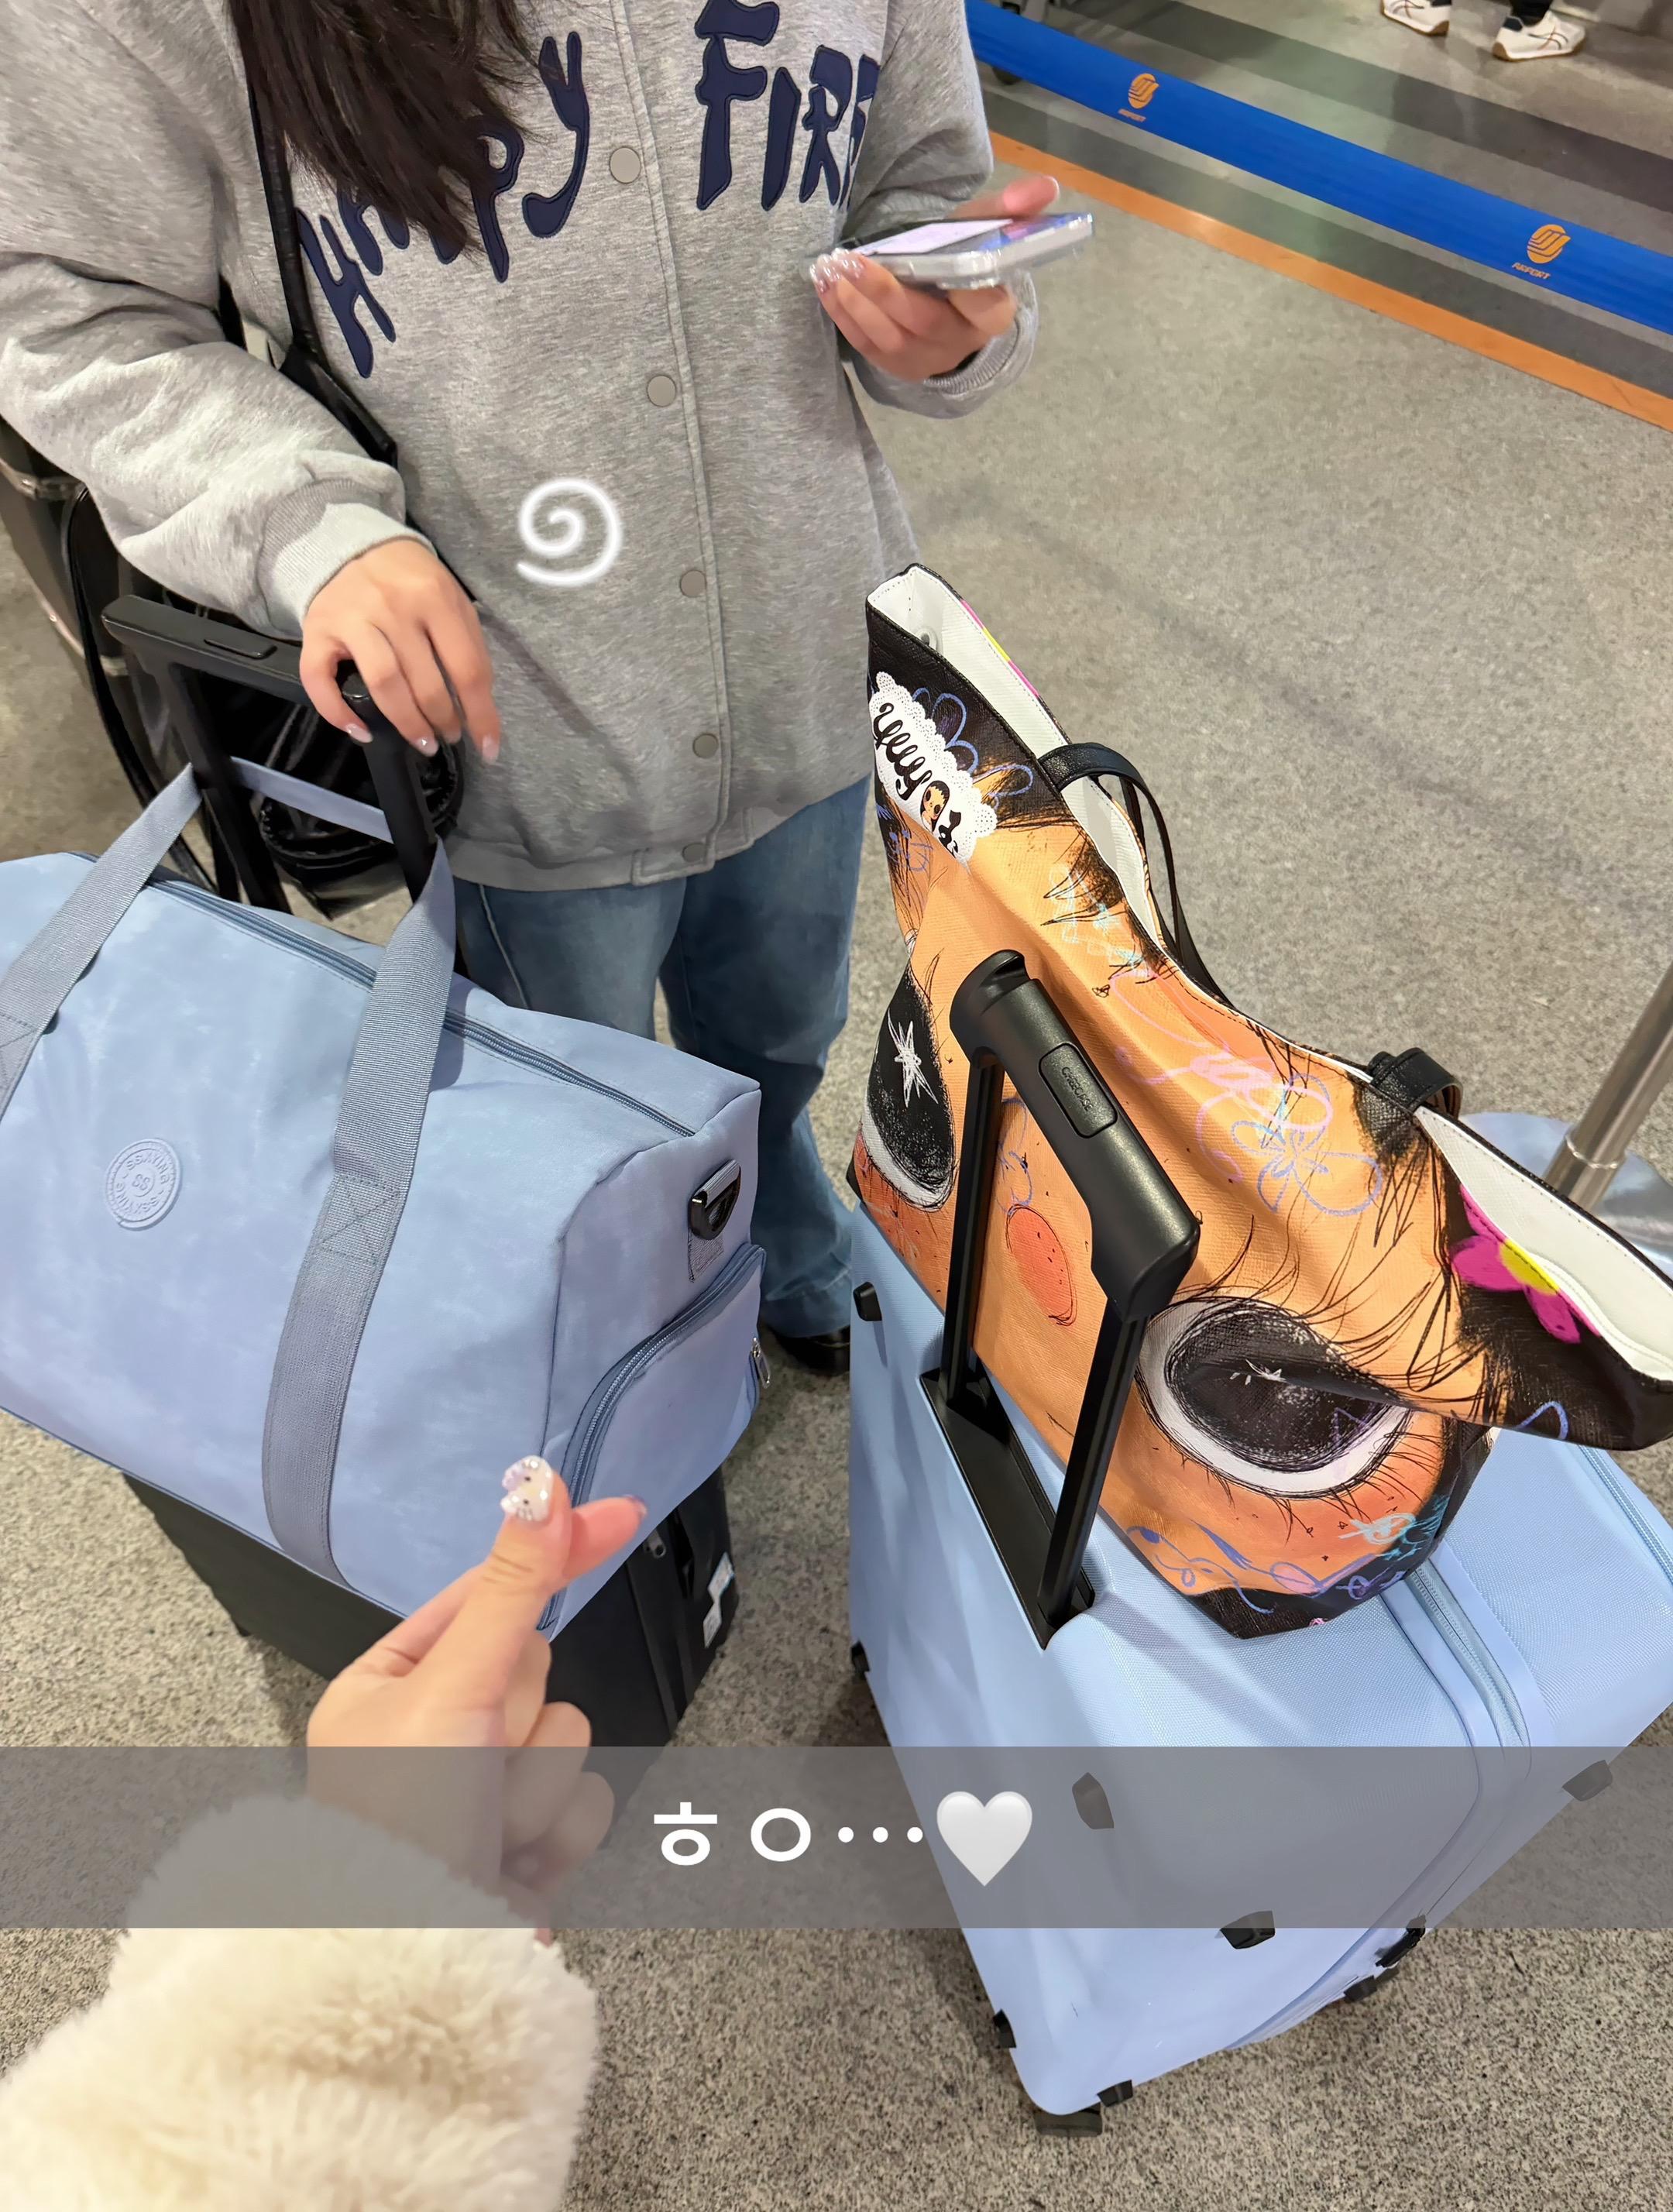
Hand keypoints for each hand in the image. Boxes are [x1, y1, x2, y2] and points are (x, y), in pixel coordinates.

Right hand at [301, 538, 501, 761]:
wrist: (350, 543)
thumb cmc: (410, 580)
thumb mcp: (451, 598)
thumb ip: (468, 644)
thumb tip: (479, 705)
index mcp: (435, 599)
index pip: (467, 670)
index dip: (481, 715)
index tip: (488, 747)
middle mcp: (393, 608)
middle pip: (425, 684)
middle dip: (443, 722)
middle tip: (449, 736)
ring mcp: (352, 619)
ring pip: (383, 685)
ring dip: (407, 724)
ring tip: (423, 741)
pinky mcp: (317, 631)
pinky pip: (321, 680)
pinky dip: (338, 714)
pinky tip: (361, 732)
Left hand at [307, 1459, 644, 1913]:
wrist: (416, 1970)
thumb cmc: (404, 1823)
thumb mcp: (454, 1688)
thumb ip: (512, 1587)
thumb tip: (541, 1485)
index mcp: (390, 1686)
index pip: (488, 1595)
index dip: (555, 1552)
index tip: (622, 1511)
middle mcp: (435, 1734)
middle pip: (537, 1671)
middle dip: (521, 1717)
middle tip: (476, 1761)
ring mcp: (485, 1793)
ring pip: (570, 1736)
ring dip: (538, 1785)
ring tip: (488, 1829)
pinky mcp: (527, 1844)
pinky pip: (585, 1802)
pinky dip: (556, 1835)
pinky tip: (515, 1866)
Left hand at [814, 173, 1058, 382]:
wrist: (948, 307)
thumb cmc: (967, 262)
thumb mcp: (987, 233)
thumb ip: (1012, 210)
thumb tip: (1048, 185)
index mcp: (992, 311)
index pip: (985, 305)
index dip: (962, 289)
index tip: (937, 263)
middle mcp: (961, 342)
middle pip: (924, 323)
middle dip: (885, 293)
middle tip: (849, 260)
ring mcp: (927, 360)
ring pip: (890, 340)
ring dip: (856, 305)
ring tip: (830, 270)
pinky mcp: (897, 367)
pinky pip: (867, 347)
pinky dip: (844, 317)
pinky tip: (826, 287)